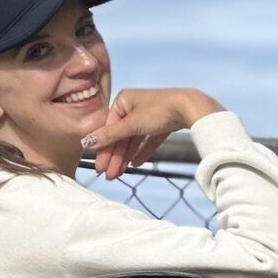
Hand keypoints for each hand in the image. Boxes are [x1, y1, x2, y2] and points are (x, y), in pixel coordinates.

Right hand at [81, 87, 220, 179]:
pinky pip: (148, 140)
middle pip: (121, 136)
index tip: (100, 167)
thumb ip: (110, 135)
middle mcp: (134, 106)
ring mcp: (149, 114)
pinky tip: (135, 164)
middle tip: (109, 176)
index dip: (104, 150)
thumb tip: (86, 142)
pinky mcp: (162, 122)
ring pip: (133, 140)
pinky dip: (141, 152)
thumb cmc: (159, 110)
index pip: (109, 128)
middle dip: (115, 157)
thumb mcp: (131, 124)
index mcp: (123, 101)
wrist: (191, 107)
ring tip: (120, 174)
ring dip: (126, 157)